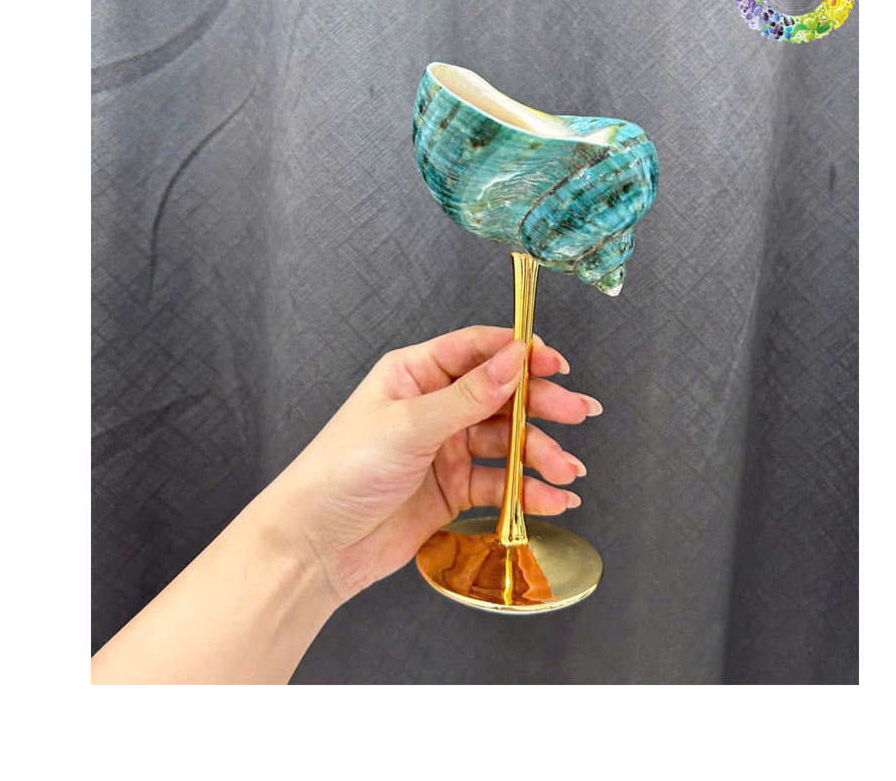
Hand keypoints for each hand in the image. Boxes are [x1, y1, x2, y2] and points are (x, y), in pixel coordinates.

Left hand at [274, 325, 602, 602]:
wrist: (316, 545)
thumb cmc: (342, 471)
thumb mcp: (409, 425)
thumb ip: (469, 395)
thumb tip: (514, 358)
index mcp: (415, 374)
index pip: (476, 350)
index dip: (519, 353)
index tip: (556, 363)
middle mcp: (433, 406)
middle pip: (501, 396)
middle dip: (542, 405)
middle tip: (579, 413)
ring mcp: (444, 448)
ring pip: (506, 442)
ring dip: (541, 455)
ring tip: (568, 472)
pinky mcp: (452, 488)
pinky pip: (500, 483)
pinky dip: (528, 491)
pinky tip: (553, 499)